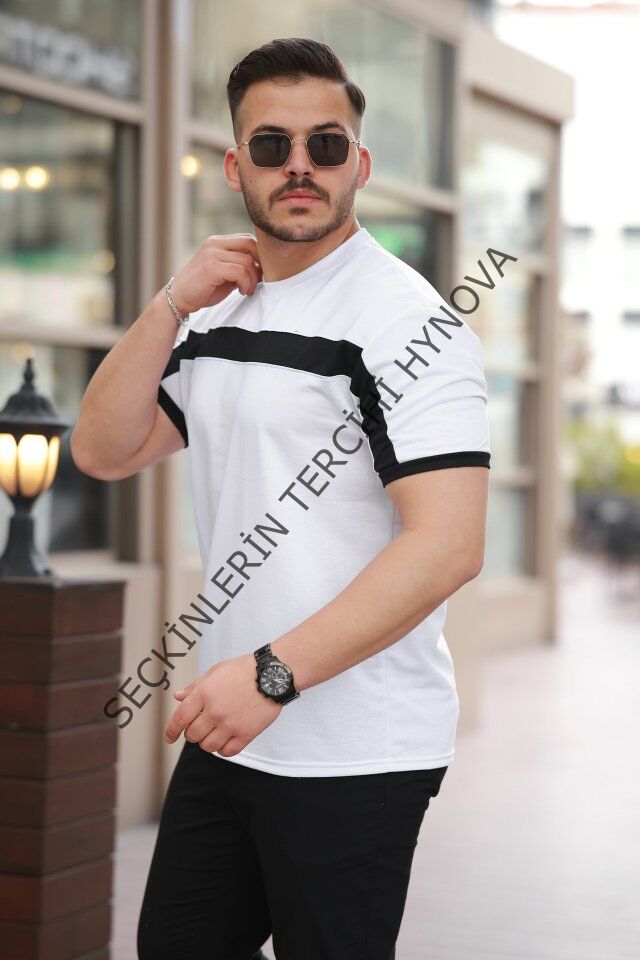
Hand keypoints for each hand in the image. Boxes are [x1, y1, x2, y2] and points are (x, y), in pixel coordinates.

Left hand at [163, 653, 281, 755]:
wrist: (273, 674)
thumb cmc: (244, 670)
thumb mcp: (216, 671)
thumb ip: (195, 687)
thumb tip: (178, 697)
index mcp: (204, 693)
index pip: (179, 719)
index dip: (171, 731)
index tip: (169, 738)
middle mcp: (214, 711)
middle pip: (192, 736)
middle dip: (193, 733)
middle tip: (202, 725)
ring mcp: (230, 724)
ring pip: (208, 746)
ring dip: (208, 741)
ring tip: (216, 731)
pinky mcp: (246, 734)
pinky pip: (227, 752)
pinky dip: (223, 749)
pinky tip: (227, 738)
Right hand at [170, 233, 261, 313]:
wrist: (179, 299)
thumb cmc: (203, 289)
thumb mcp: (225, 275)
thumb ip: (240, 268)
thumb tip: (264, 269)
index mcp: (218, 242)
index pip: (248, 239)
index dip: (260, 256)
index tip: (261, 274)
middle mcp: (214, 243)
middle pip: (250, 243)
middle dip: (261, 264)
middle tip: (260, 281)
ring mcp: (212, 253)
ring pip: (247, 260)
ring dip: (252, 279)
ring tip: (247, 290)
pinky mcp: (211, 267)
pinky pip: (240, 271)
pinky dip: (246, 283)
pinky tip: (242, 291)